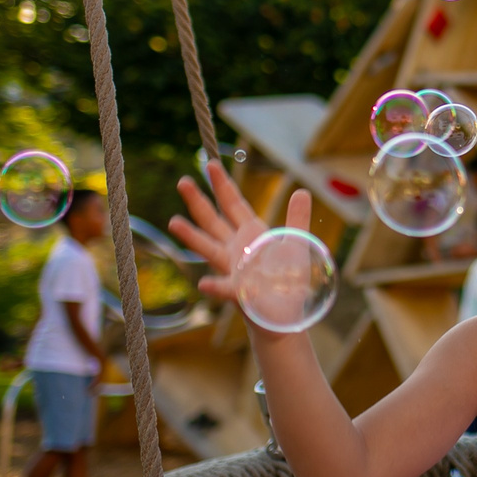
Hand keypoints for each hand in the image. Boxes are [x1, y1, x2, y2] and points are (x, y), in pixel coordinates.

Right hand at [169, 163, 312, 314]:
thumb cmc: (289, 278)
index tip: (210, 164)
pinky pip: (225, 289)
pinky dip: (215, 286)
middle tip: (182, 182)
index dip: (222, 185)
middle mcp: (236, 248)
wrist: (283, 312)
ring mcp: (233, 269)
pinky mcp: (239, 292)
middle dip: (198, 202)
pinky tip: (204, 284)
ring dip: (192, 237)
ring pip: (209, 249)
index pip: (233, 204)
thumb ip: (297, 220)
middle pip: (213, 221)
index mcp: (251, 233)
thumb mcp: (297, 244)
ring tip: (174, 222)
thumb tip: (302, 192)